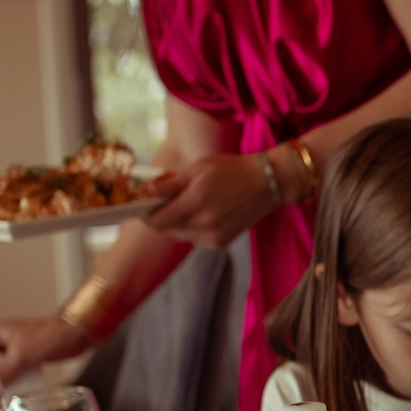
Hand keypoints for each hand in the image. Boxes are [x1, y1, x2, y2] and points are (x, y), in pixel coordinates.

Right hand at [0, 316, 89, 380]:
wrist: (73, 334)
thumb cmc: (46, 337)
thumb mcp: (19, 357)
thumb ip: (3, 375)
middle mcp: (3, 339)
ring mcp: (16, 348)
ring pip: (3, 368)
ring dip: (1, 381)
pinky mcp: (28, 356)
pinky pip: (16, 371)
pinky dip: (15, 380)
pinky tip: (13, 392)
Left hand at [143, 152, 278, 249]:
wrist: (266, 184)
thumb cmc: (232, 171)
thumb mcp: (199, 168)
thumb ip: (172, 182)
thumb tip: (148, 190)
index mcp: (196, 201)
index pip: (158, 221)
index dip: (147, 215)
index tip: (145, 206)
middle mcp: (204, 223)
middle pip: (166, 230)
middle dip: (162, 217)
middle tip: (167, 202)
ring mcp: (213, 236)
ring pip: (180, 235)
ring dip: (177, 223)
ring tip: (189, 205)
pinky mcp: (220, 243)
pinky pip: (195, 238)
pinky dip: (192, 228)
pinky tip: (204, 214)